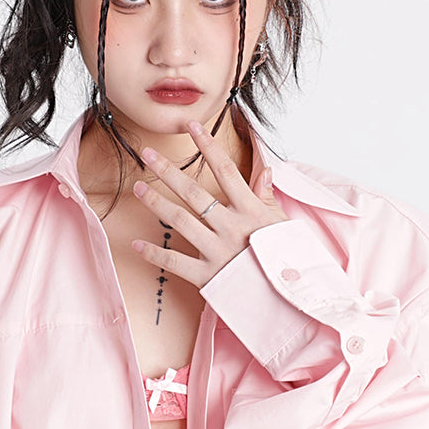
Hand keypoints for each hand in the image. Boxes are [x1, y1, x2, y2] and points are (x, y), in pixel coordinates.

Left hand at [130, 119, 289, 288]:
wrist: (292, 301)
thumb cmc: (288, 261)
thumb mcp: (283, 225)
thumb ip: (268, 199)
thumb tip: (266, 170)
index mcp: (251, 211)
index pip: (225, 170)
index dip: (207, 146)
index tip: (191, 127)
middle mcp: (231, 227)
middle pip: (194, 192)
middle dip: (168, 171)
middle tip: (147, 154)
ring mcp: (218, 252)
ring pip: (180, 221)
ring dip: (156, 203)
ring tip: (137, 189)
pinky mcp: (208, 277)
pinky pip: (175, 263)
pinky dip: (154, 254)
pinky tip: (136, 244)